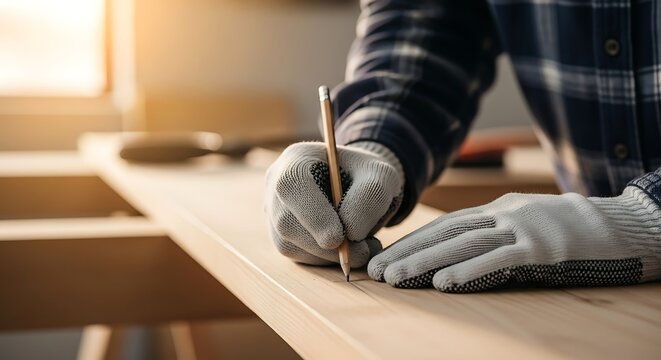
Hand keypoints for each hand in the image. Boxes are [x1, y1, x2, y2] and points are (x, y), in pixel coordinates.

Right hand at [265, 141, 404, 266]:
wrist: (358, 185)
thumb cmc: (367, 176)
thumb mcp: (381, 176)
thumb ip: (371, 197)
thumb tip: (349, 232)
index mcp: (298, 158)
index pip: (292, 184)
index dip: (312, 214)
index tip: (338, 238)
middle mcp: (276, 183)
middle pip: (285, 221)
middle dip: (324, 245)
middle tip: (363, 251)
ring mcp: (273, 210)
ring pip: (288, 244)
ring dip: (328, 255)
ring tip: (362, 247)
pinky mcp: (279, 233)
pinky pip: (295, 255)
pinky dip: (324, 259)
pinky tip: (345, 249)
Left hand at [368, 187, 660, 291]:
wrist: (620, 223)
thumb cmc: (569, 228)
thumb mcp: (524, 223)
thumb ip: (492, 233)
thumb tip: (455, 253)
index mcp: (495, 209)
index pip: (443, 225)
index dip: (411, 241)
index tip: (383, 257)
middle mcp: (502, 214)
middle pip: (445, 233)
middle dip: (407, 252)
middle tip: (376, 271)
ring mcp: (522, 228)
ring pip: (463, 244)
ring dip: (425, 262)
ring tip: (395, 278)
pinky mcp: (542, 247)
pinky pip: (499, 259)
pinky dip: (469, 270)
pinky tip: (444, 284)